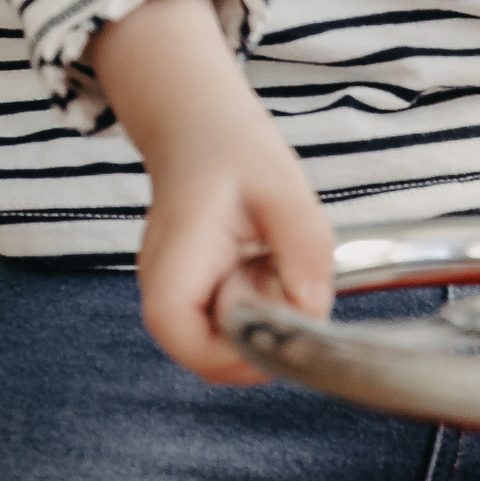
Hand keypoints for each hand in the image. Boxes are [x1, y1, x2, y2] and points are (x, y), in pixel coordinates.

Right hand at [92, 0, 332, 384]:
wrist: (198, 123)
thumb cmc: (230, 148)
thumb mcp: (282, 189)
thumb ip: (304, 250)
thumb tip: (314, 310)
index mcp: (177, 261)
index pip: (188, 342)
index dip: (237, 357)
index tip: (284, 334)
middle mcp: (165, 286)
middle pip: (208, 353)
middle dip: (260, 336)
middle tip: (288, 287)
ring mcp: (176, 291)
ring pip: (222, 340)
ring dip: (261, 320)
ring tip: (273, 264)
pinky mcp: (193, 290)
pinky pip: (228, 320)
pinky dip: (257, 303)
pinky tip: (264, 262)